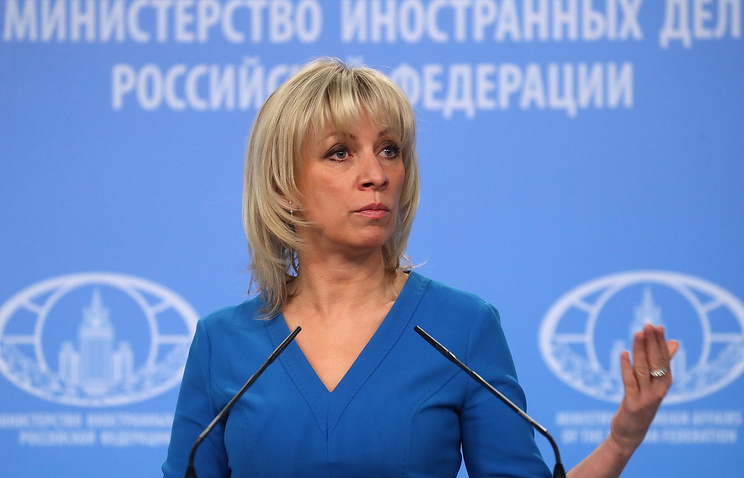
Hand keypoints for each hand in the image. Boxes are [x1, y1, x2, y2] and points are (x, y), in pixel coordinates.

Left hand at [609, 324, 678, 454]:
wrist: (631, 433)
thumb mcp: (654, 384)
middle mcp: (659, 390)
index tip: (656, 326)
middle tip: (648, 325)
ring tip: (638, 333)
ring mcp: (646, 397)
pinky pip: (629, 382)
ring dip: (640, 350)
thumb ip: (662, 364)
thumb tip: (674, 343)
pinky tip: (623, 353)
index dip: (660, 343)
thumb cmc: (642, 404)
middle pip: (656, 363)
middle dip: (652, 343)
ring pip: (643, 369)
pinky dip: (626, 367)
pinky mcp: (632, 403)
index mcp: (665, 383)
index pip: (664, 359)